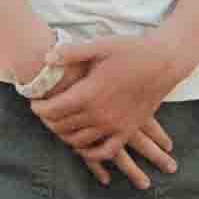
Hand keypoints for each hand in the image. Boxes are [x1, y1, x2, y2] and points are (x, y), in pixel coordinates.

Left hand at [34, 41, 183, 180]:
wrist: (164, 62)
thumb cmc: (132, 50)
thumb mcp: (100, 45)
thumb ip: (71, 53)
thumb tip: (46, 58)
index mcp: (89, 93)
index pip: (53, 109)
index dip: (39, 108)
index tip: (34, 102)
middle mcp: (100, 114)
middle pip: (63, 127)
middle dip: (48, 121)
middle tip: (44, 113)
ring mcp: (114, 125)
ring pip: (79, 141)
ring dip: (65, 136)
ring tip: (60, 125)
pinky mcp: (127, 131)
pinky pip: (105, 151)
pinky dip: (90, 153)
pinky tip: (83, 147)